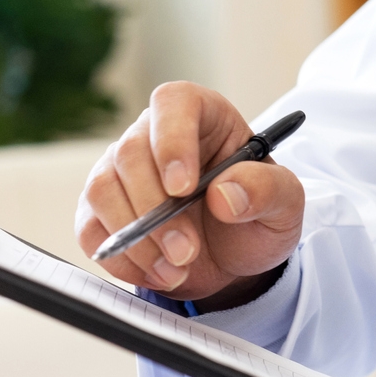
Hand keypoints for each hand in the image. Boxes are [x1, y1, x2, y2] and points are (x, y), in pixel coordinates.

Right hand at [74, 81, 305, 302]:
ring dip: (137, 239)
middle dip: (157, 212)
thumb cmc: (258, 213)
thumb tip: (225, 194)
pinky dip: (120, 258)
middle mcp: (154, 134)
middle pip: (131, 152)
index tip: (183, 188)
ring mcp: (121, 169)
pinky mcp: (100, 209)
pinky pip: (90, 228)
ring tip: (177, 268)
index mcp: (203, 115)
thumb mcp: (285, 203)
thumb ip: (267, 189)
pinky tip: (156, 273)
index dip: (172, 140)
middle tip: (187, 251)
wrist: (235, 255)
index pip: (173, 103)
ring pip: (102, 189)